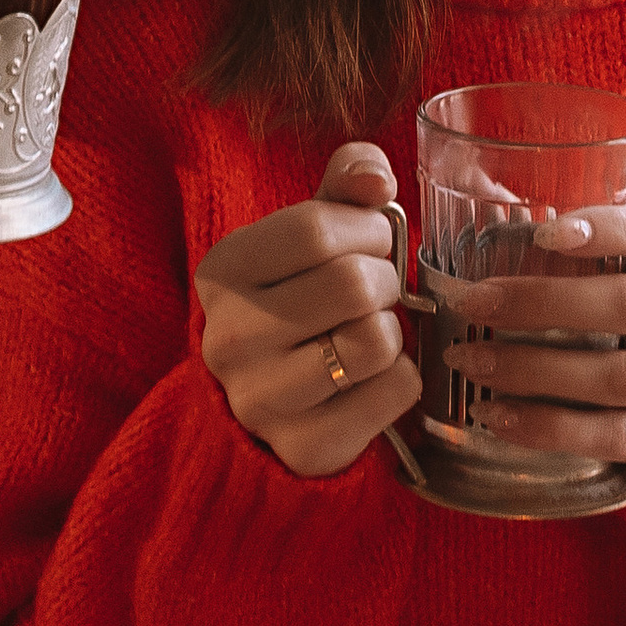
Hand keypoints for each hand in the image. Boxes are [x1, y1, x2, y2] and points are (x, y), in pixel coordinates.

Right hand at [196, 141, 421, 478]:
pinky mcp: (304, 447)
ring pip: (376, 340)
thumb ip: (346, 183)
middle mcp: (228, 338)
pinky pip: (396, 390)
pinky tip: (370, 378)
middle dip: (385, 280)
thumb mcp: (311, 231)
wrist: (274, 399)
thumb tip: (376, 178)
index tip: (371, 243)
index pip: (316, 229)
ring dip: (393, 330)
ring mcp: (260, 399)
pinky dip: (402, 378)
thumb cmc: (300, 297)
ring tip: (366, 332)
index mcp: (223, 271)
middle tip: (372, 293)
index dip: (367, 229)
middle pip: (354, 284)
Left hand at [443, 205, 625, 481]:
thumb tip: (478, 193)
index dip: (607, 228)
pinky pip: (614, 437)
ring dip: (534, 370)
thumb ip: (582, 248)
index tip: (542, 233)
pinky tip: (499, 417)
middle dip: (541, 304)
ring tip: (472, 362)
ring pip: (620, 378)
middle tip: (472, 303)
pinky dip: (549, 427)